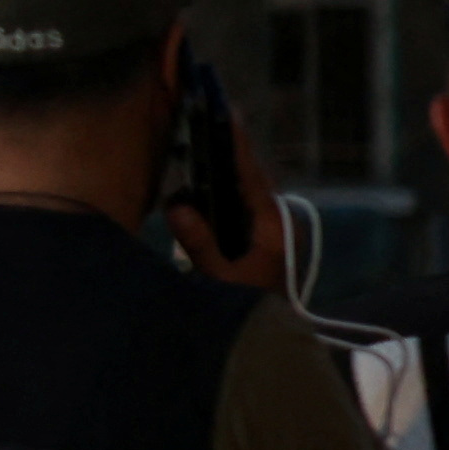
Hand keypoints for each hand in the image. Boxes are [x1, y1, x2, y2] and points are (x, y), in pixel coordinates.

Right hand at [167, 94, 294, 299]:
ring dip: (210, 177)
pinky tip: (187, 199)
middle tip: (200, 114)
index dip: (237, 143)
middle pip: (241, 176)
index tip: (227, 111)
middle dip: (218, 150)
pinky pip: (227, 208)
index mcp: (271, 226)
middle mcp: (270, 221)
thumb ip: (199, 243)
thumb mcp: (221, 278)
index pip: (251, 175)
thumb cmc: (250, 309)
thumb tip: (177, 205)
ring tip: (189, 150)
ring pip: (232, 191)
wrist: (269, 339)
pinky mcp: (249, 238)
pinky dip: (207, 200)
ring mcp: (260, 228)